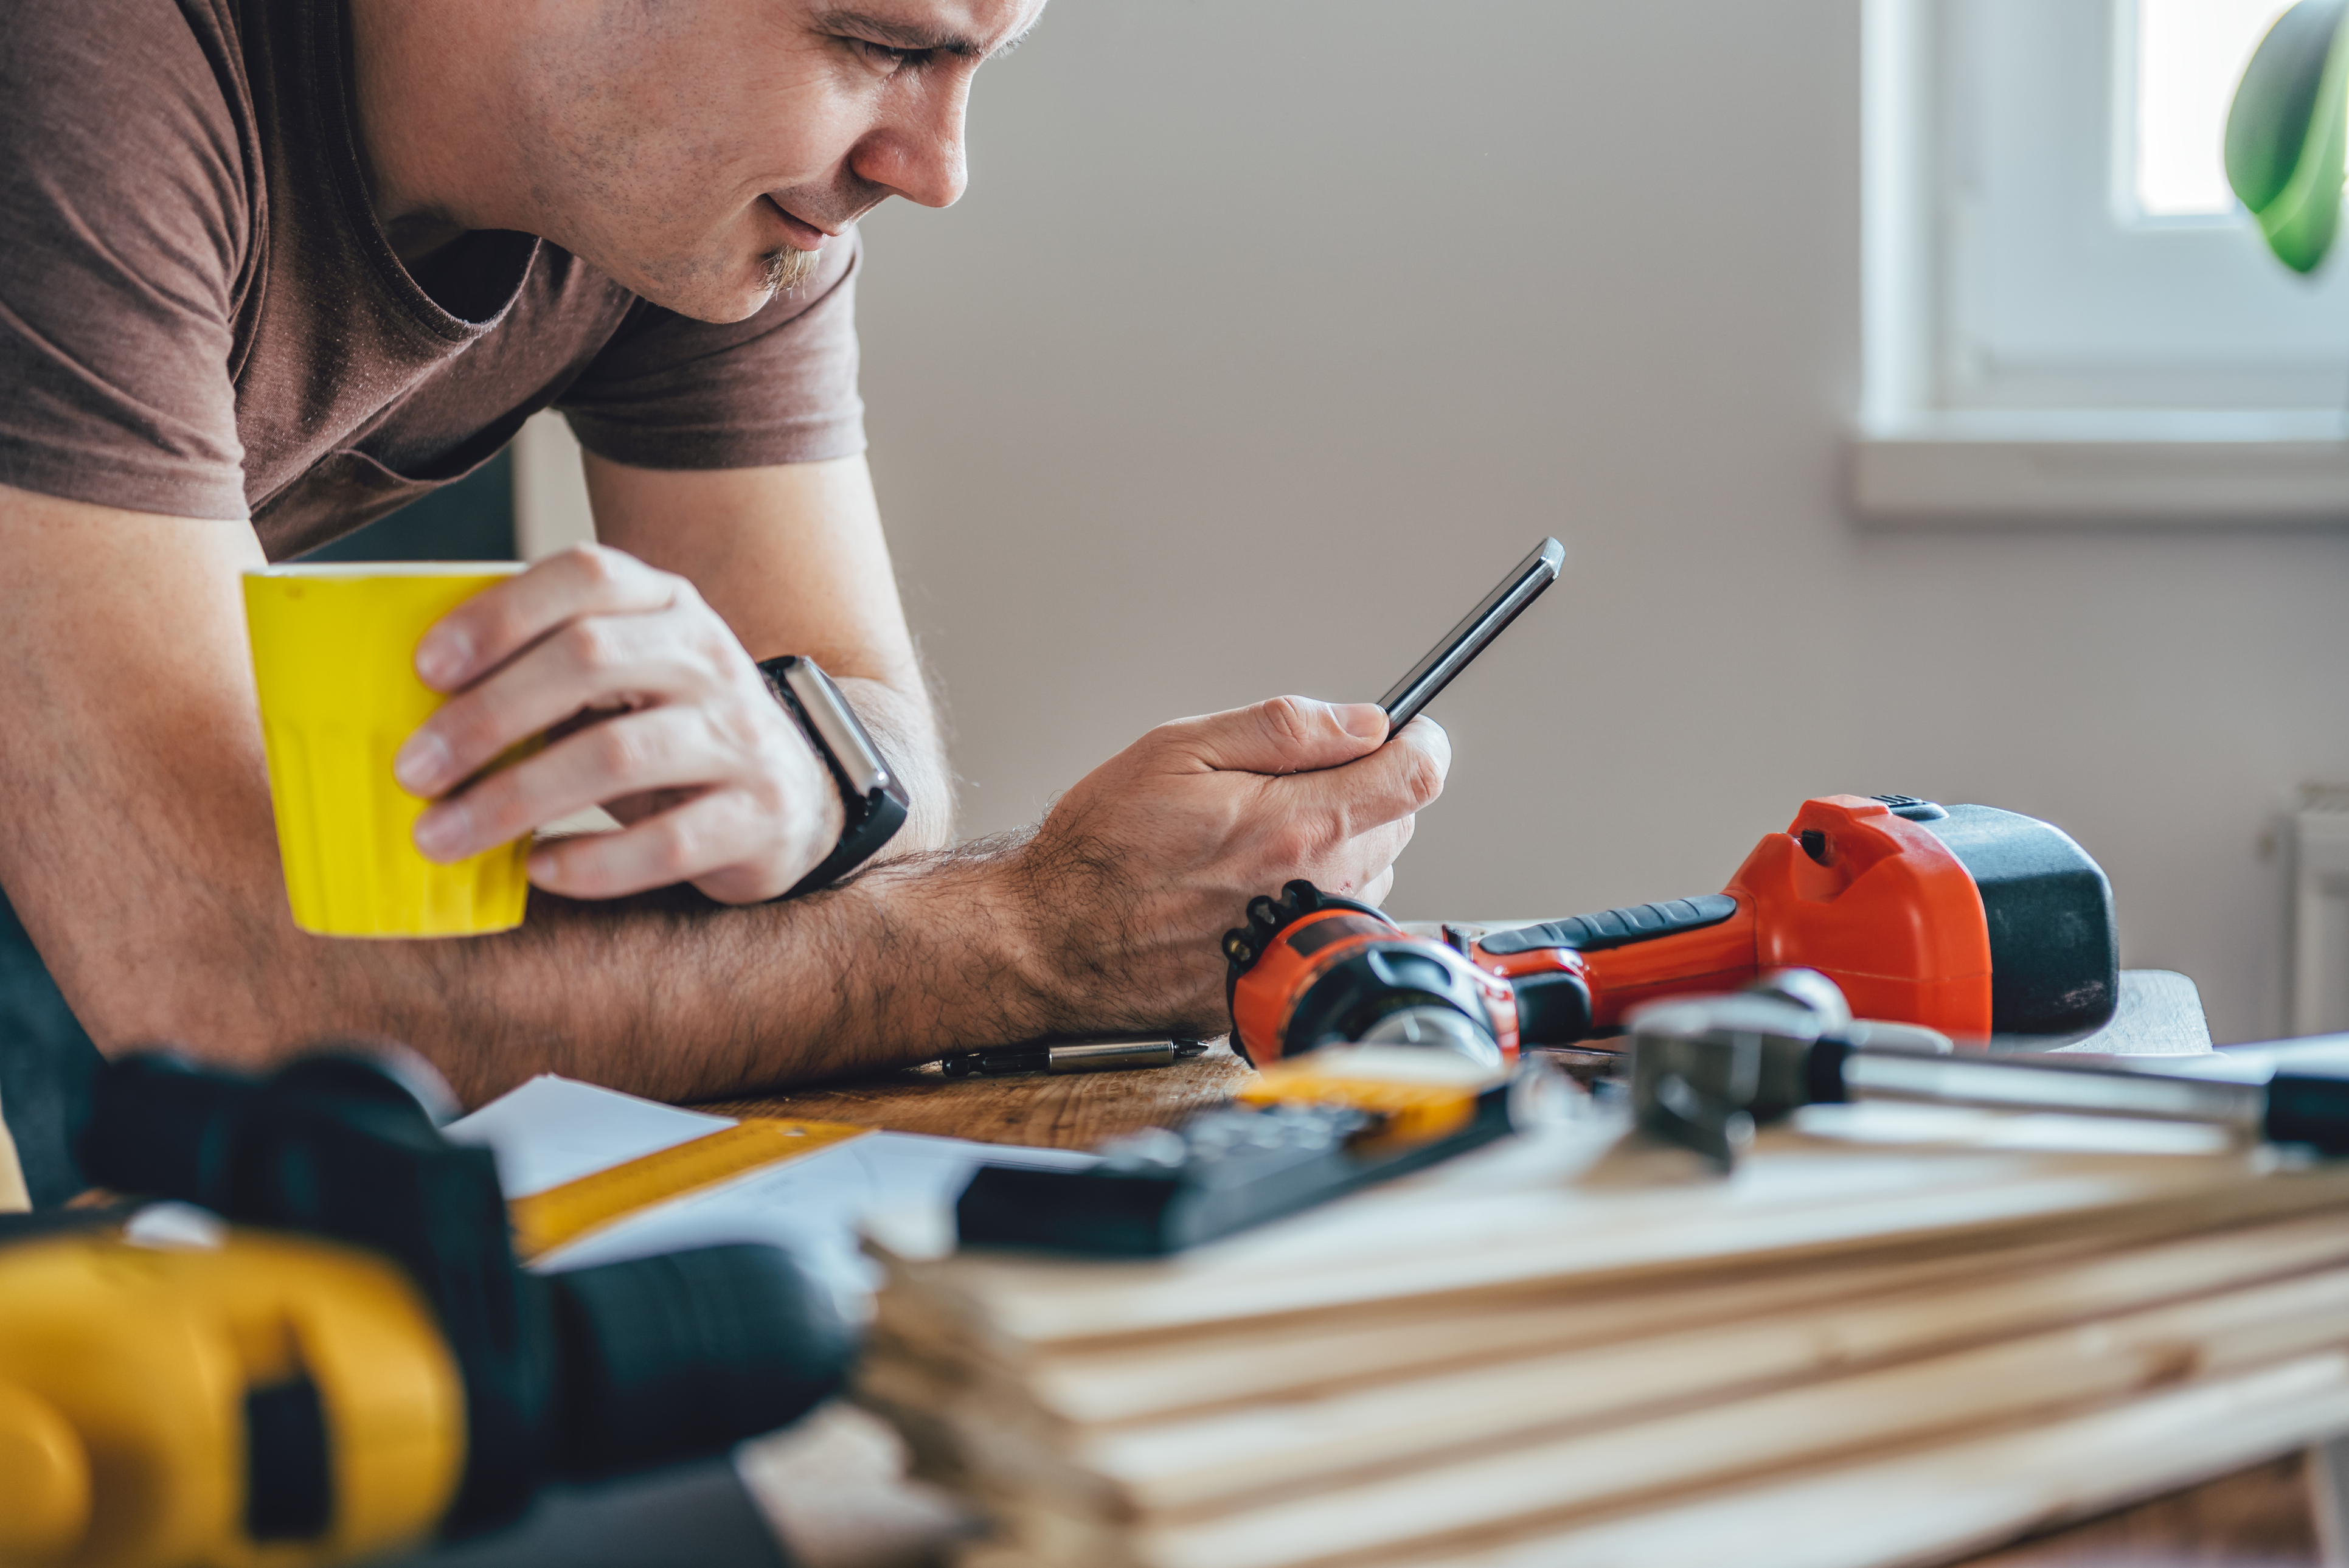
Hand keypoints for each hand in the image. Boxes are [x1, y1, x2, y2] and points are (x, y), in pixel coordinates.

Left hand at [391, 544, 845, 903]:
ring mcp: (742, 735)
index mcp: (666, 604)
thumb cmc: (667, 731)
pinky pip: (669, 841)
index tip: (424, 669)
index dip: (500, 615)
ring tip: (442, 836)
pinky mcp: (761, 815)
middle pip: (591, 659)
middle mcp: (709, 656)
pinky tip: (540, 871)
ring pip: (619, 753)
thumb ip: (542, 667)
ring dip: (515, 797)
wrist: (794, 794)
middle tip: (412, 772)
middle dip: (486, 715)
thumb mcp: (622, 678)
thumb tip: (405, 705)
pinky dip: (594, 862)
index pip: (586, 576)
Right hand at [1006, 696, 1449, 1036]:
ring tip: (1258, 840)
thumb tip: (1363, 722)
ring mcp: (1301, 938)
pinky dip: (1308, 899)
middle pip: (1398, 825)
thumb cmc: (1102, 847)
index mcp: (1297, 825)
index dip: (1421, 743)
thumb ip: (1283, 729)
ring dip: (1339, 848)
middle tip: (1294, 782)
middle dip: (1365, 791)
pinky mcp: (1282, 973)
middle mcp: (1314, 889)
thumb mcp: (1180, 749)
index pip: (1414, 778)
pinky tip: (1248, 889)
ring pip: (1368, 877)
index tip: (1410, 733)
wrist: (1054, 940)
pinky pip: (1327, 924)